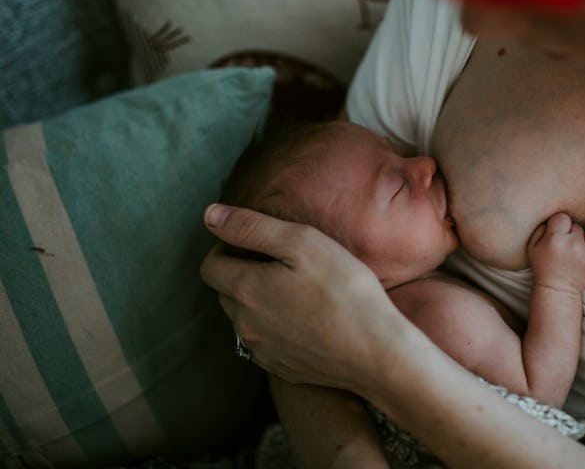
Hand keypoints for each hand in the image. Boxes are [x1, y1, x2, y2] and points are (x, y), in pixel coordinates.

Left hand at [200, 203, 404, 390]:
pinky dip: (275, 328)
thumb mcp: (302, 242)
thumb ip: (252, 226)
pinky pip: (265, 343)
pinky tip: (305, 320)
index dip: (226, 249)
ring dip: (258, 302)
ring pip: (244, 320)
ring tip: (296, 290)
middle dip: (242, 274)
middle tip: (279, 263)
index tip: (254, 244)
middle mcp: (244, 324)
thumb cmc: (344, 290)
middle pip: (225, 293)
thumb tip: (210, 215)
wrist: (375, 352)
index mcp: (245, 289)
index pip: (210, 267)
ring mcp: (262, 350)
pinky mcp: (281, 368)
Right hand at [527, 212, 584, 293]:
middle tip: (565, 247)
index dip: (560, 225)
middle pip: (578, 226)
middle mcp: (572, 246)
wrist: (557, 289)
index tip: (558, 235)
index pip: (563, 217)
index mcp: (554, 239)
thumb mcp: (532, 245)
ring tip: (576, 253)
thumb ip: (541, 227)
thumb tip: (554, 217)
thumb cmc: (544, 266)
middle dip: (572, 234)